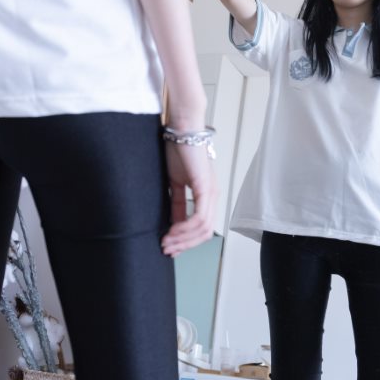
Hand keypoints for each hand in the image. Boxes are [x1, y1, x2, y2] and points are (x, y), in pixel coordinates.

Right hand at [162, 135, 216, 256]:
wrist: (182, 130)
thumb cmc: (178, 150)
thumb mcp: (175, 183)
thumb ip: (177, 203)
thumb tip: (172, 222)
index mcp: (207, 196)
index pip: (201, 227)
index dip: (186, 241)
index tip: (170, 248)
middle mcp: (213, 197)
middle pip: (204, 233)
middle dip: (185, 245)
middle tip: (167, 250)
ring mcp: (211, 194)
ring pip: (203, 229)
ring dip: (183, 239)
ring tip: (166, 242)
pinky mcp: (206, 189)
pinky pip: (198, 218)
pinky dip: (184, 228)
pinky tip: (172, 231)